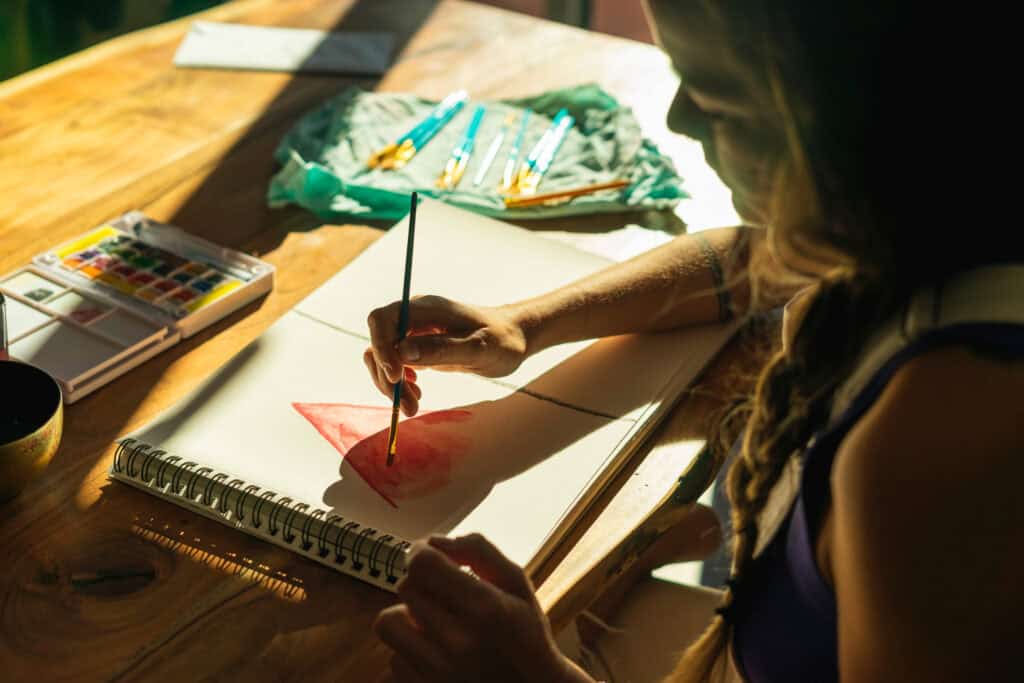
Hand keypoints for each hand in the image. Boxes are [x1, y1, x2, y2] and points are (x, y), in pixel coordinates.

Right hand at [364, 296, 528, 415]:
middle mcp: (415, 317)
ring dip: (391, 384)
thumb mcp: (477, 347)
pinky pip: (395, 364)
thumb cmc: (502, 340)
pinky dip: (399, 383)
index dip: (380, 347)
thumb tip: (403, 352)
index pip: (381, 319)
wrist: (514, 337)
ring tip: (411, 406)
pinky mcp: (419, 347)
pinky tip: (415, 393)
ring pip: (384, 356)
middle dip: (386, 374)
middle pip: (379, 341)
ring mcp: (415, 332)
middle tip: (406, 405)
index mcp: (426, 309)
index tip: (396, 377)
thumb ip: (441, 349)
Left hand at [374, 534, 592, 682]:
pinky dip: (409, 652)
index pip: (423, 563)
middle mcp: (459, 641)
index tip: (427, 555)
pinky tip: (435, 653)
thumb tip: (436, 541)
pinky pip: (392, 658)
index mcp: (485, 608)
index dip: (419, 552)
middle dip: (422, 585)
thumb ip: (480, 553)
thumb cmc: (526, 636)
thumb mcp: (518, 587)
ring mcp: (439, 671)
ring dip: (407, 617)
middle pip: (406, 587)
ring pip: (389, 621)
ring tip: (434, 624)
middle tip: (444, 596)